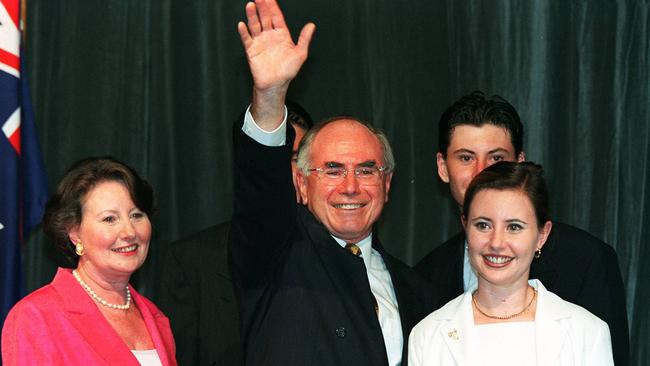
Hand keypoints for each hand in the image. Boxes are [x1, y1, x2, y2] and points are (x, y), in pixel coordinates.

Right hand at [238, 0, 314, 127]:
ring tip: (250, 5)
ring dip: (252, 15)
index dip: (273, 7)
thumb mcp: (300, 54)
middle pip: (265, 18)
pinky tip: (242, 25)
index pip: (276, 17)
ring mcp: (260, 42)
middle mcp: (270, 36)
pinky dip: (244, 32)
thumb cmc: (287, 71)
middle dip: (262, 7)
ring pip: (255, 25)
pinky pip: (247, 39)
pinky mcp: (252, 50)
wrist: (276, 84)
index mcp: (281, 35)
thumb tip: (311, 25)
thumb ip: (304, 39)